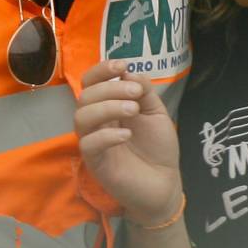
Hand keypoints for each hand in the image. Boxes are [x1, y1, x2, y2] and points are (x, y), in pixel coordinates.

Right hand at [75, 60, 182, 226]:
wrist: (166, 182)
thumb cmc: (158, 146)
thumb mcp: (156, 112)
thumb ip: (144, 90)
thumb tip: (128, 71)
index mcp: (108, 105)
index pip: (90, 82)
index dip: (101, 70)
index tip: (122, 65)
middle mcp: (96, 121)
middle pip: (86, 96)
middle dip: (111, 88)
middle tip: (136, 93)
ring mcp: (94, 142)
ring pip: (81, 117)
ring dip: (107, 107)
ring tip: (133, 109)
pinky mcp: (96, 163)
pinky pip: (88, 144)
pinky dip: (106, 135)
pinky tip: (127, 134)